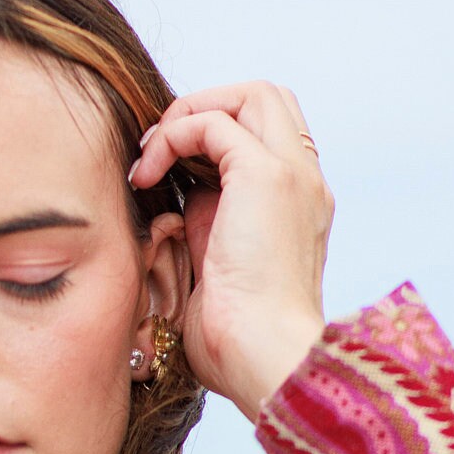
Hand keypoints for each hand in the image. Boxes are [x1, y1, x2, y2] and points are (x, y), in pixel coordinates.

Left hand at [128, 83, 331, 420]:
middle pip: (265, 99)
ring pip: (249, 95)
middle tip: (160, 149)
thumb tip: (176, 194)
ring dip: (190, 113)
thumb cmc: (237, 338)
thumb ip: (208, 222)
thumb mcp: (217, 265)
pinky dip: (172, 136)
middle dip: (206, 108)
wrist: (264, 359)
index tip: (171, 168)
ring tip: (151, 156)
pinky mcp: (266, 177)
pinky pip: (212, 123)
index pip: (267, 132)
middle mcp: (307, 181)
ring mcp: (294, 174)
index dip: (217, 132)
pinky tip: (147, 175)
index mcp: (301, 203)